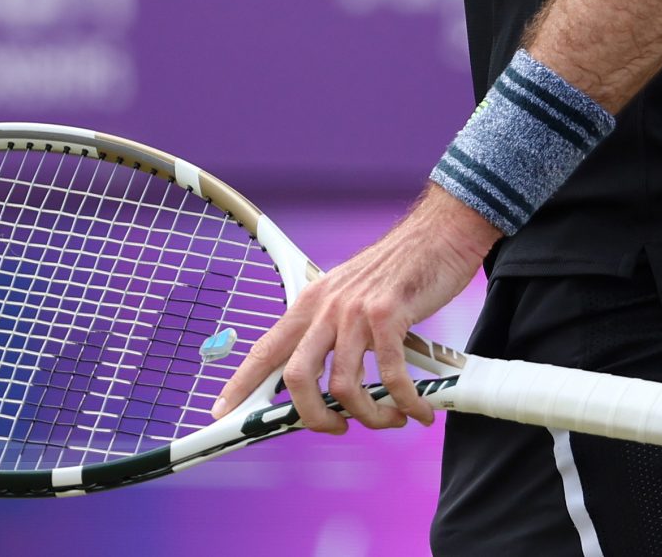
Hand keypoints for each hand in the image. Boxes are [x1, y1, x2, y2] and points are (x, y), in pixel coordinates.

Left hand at [211, 185, 498, 434]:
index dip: (241, 384)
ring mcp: (357, 311)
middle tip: (338, 427)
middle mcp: (327, 307)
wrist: (439, 234)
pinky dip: (405, 402)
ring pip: (344, 385)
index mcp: (312, 303)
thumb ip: (334, 332)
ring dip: (368, 415)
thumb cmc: (399, 272)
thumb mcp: (352, 296)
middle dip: (313, 417)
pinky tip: (417, 410)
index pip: (266, 349)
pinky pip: (390, 376)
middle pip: (298, 377)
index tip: (222, 412)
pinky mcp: (390, 315)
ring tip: (390, 418)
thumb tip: (326, 384)